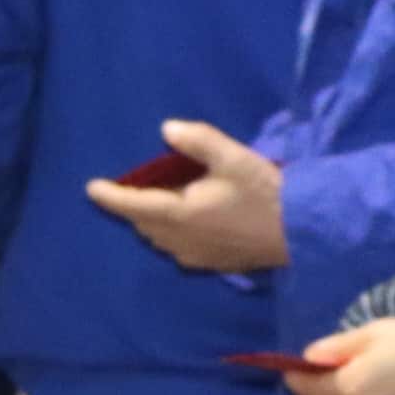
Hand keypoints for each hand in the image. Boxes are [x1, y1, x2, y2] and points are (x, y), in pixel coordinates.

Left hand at [84, 119, 291, 271]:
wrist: (303, 232)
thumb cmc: (265, 192)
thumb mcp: (233, 157)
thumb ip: (197, 140)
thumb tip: (166, 129)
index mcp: (180, 214)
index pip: (134, 205)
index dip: (111, 196)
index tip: (91, 188)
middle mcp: (181, 241)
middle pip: (144, 224)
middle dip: (135, 207)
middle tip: (137, 185)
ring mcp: (197, 257)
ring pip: (160, 239)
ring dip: (154, 221)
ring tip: (163, 200)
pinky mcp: (213, 265)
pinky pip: (179, 249)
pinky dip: (173, 234)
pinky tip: (190, 221)